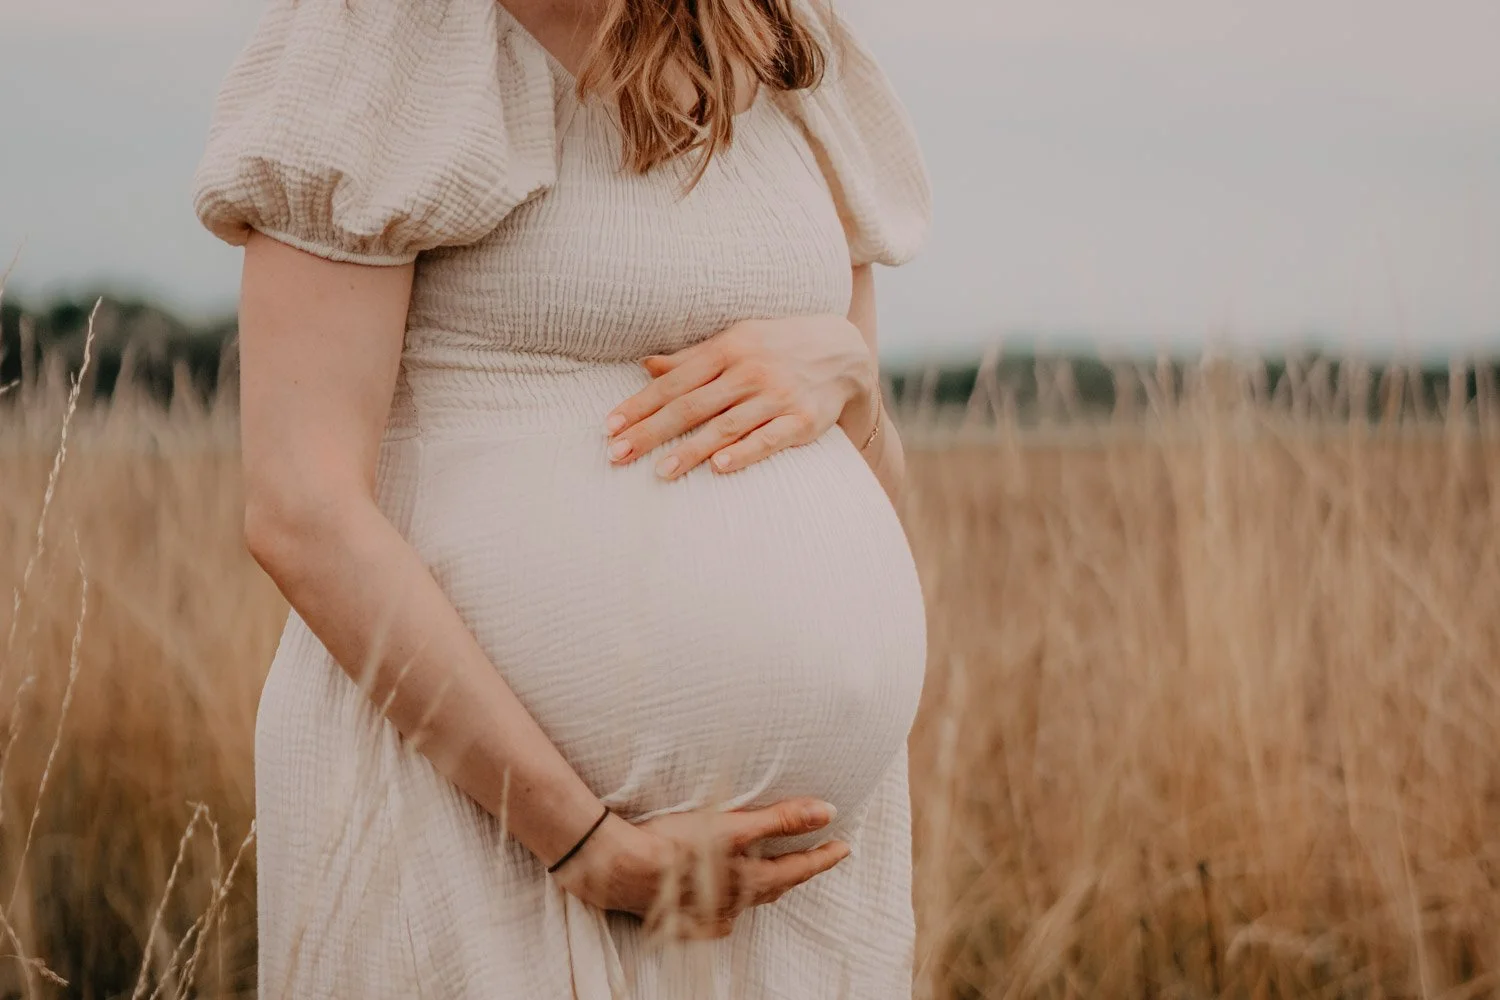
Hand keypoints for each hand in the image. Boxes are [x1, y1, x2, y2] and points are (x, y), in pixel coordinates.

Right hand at [550, 797, 850, 939]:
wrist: (622, 869)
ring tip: (772, 872)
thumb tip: (827, 812)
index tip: (844, 847)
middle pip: (775, 887)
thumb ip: (781, 820)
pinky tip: (724, 899)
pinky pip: (717, 916)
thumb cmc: (676, 844)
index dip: (823, 857)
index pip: (799, 868)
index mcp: (751, 881)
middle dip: (796, 871)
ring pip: (746, 901)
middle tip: (815, 858)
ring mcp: (708, 917)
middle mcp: (735, 905)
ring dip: (763, 886)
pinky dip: (729, 903)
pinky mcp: (683, 921)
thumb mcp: (734, 825)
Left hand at [603, 315, 876, 479]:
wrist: (843, 352)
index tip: (609, 426)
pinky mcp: (801, 421)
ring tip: (660, 472)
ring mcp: (777, 396)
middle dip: (652, 431)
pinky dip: (744, 453)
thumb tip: (646, 365)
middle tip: (618, 454)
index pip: (674, 382)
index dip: (640, 404)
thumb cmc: (778, 347)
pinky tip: (718, 467)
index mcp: (729, 349)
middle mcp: (750, 371)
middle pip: (692, 405)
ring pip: (725, 426)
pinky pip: (768, 439)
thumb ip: (692, 358)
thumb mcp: (737, 340)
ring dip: (690, 450)